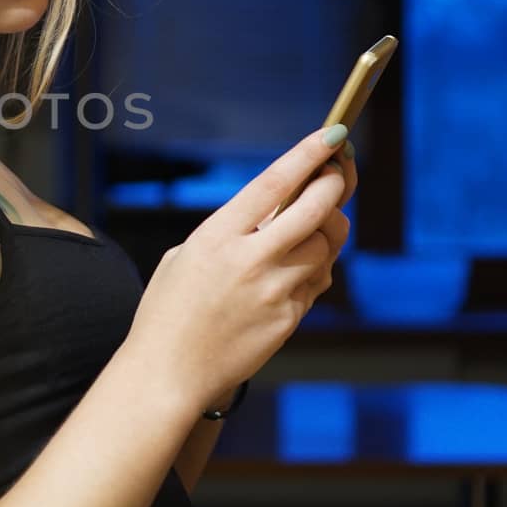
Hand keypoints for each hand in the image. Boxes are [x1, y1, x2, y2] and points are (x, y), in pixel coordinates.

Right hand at [125, 127, 354, 409]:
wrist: (168, 371)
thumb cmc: (168, 311)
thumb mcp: (186, 257)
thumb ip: (230, 232)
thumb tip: (276, 215)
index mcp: (217, 236)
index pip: (274, 183)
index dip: (307, 155)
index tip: (332, 135)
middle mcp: (250, 260)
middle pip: (315, 210)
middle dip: (334, 184)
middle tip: (338, 173)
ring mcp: (274, 291)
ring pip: (326, 245)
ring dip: (326, 230)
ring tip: (312, 228)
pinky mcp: (289, 319)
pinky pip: (318, 281)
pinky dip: (316, 267)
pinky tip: (299, 268)